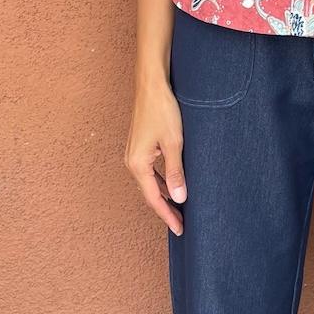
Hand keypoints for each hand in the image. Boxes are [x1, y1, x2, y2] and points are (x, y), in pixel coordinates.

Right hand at [124, 79, 187, 236]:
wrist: (151, 84)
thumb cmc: (162, 110)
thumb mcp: (174, 143)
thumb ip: (176, 171)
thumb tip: (179, 198)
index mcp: (137, 164)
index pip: (154, 198)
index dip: (167, 215)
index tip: (180, 229)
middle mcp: (132, 161)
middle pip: (150, 192)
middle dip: (165, 208)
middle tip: (181, 223)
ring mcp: (134, 153)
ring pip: (150, 181)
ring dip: (163, 194)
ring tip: (179, 208)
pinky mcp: (140, 145)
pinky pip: (150, 170)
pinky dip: (161, 180)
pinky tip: (172, 183)